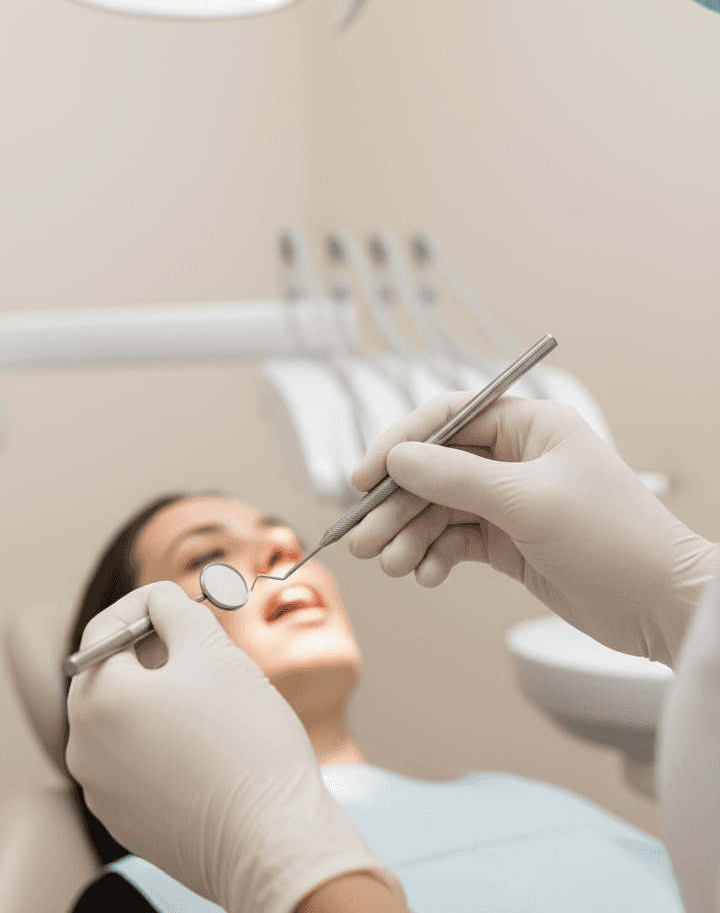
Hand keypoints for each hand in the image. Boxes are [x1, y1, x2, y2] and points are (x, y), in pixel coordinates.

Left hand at [66, 582, 403, 912]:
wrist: (274, 842)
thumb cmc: (245, 741)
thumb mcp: (211, 650)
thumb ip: (175, 611)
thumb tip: (159, 601)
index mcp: (95, 700)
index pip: (103, 630)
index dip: (142, 604)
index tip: (176, 600)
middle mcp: (83, 749)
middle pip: (111, 675)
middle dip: (153, 651)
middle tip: (200, 644)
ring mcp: (102, 791)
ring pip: (125, 719)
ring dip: (160, 695)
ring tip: (212, 696)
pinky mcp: (128, 820)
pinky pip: (136, 761)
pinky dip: (164, 739)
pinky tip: (208, 742)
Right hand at [346, 394, 717, 665]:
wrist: (662, 606)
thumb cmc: (613, 537)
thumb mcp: (527, 502)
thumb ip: (455, 478)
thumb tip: (396, 459)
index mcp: (528, 425)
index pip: (446, 418)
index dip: (399, 444)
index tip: (362, 478)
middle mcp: (515, 458)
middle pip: (434, 471)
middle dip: (396, 506)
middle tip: (363, 539)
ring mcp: (509, 500)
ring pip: (438, 510)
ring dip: (409, 537)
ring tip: (390, 564)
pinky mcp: (508, 540)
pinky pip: (455, 540)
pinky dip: (435, 556)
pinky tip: (426, 575)